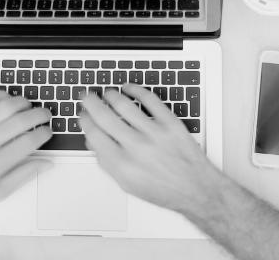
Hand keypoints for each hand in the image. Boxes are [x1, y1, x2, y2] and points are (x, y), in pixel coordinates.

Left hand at [0, 91, 52, 214]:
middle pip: (20, 120)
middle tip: (45, 115)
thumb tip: (45, 163)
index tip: (47, 131)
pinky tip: (7, 100)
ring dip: (22, 102)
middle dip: (39, 115)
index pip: (28, 142)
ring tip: (29, 106)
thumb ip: (24, 175)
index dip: (44, 133)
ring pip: (4, 106)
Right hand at [81, 84, 219, 215]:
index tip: (83, 114)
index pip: (94, 133)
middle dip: (91, 102)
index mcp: (122, 163)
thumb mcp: (128, 184)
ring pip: (124, 104)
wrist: (195, 189)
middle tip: (87, 96)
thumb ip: (107, 162)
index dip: (84, 120)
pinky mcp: (170, 123)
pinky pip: (150, 99)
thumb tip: (94, 142)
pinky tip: (129, 88)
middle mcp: (136, 147)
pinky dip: (136, 90)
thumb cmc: (164, 189)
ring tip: (107, 93)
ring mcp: (154, 133)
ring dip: (111, 95)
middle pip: (104, 115)